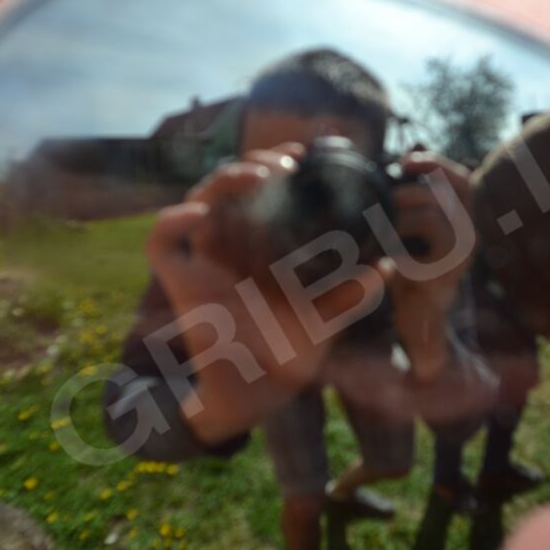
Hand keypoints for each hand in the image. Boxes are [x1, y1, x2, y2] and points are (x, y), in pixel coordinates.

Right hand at [146, 144, 385, 396]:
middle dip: (255, 161)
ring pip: (198, 198)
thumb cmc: (288, 354)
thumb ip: (352, 295)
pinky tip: (202, 215)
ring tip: (259, 176)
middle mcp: (231, 245)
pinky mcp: (179, 281)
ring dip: (225, 178)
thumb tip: (388, 268)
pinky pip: (161, 241)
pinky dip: (174, 220)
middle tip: (287, 163)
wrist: (256, 394)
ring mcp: (203, 260)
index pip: (263, 189)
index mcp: (262, 245)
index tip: (305, 155)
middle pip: (232, 183)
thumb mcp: (326, 320)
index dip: (277, 163)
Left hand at [383, 151, 475, 381]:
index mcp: (463, 218)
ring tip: (380, 231)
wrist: (419, 315)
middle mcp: (470, 233)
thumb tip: (397, 164)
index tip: (404, 161)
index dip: (435, 164)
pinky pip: (418, 255)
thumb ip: (412, 202)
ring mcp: (462, 255)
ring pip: (433, 219)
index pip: (461, 179)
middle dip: (408, 193)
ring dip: (400, 220)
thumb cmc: (410, 268)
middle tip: (383, 203)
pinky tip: (386, 259)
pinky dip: (398, 251)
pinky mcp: (446, 275)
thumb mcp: (412, 229)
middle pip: (446, 195)